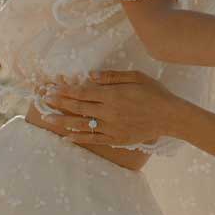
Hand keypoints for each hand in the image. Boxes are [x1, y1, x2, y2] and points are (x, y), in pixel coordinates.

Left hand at [40, 71, 178, 147]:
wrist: (170, 117)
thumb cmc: (155, 93)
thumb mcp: (136, 77)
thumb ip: (112, 76)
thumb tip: (89, 76)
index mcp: (112, 95)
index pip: (82, 92)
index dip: (65, 90)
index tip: (52, 88)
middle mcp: (108, 112)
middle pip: (78, 107)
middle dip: (59, 102)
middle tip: (44, 99)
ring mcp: (111, 127)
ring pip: (82, 124)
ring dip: (63, 121)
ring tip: (48, 119)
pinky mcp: (116, 138)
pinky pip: (93, 139)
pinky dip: (79, 138)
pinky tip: (67, 136)